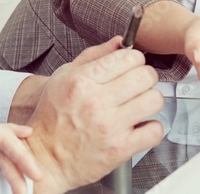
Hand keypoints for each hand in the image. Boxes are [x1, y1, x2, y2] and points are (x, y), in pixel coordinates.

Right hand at [25, 37, 163, 193]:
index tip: (131, 66)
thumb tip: (118, 42)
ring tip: (139, 104)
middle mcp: (96, 102)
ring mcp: (110, 126)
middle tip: (138, 84)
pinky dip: (152, 127)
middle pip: (146, 76)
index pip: (129, 57)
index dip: (135, 59)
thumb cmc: (52, 117)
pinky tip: (139, 125)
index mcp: (82, 80)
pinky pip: (155, 130)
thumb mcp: (63, 77)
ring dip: (150, 101)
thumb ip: (93, 56)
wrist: (44, 158)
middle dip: (146, 77)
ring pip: (154, 100)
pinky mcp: (119, 149)